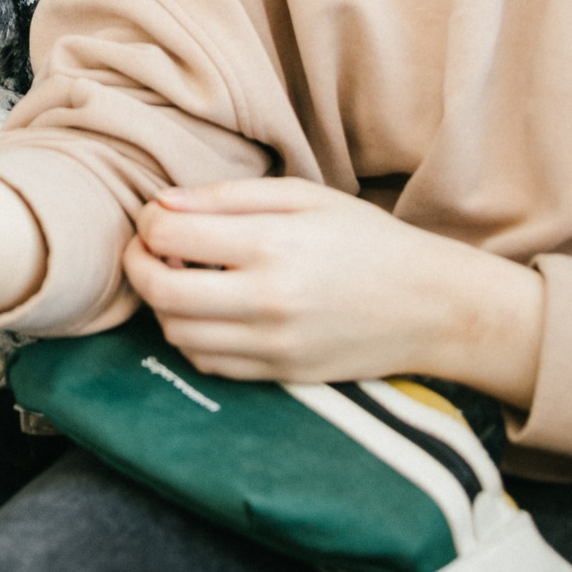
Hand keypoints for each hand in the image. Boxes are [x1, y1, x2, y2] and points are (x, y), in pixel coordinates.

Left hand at [126, 179, 544, 403]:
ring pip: (176, 332)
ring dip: (162, 303)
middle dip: (138, 265)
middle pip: (159, 291)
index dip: (148, 221)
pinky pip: (207, 362)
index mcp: (272, 245)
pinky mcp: (280, 374)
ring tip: (183, 277)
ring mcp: (272, 345)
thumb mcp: (304, 197)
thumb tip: (163, 203)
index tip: (159, 216)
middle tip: (151, 249)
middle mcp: (267, 300)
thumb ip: (228, 196)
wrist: (432, 306)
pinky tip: (208, 310)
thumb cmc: (367, 239)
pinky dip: (191, 336)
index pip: (167, 236)